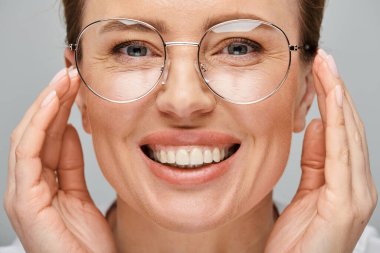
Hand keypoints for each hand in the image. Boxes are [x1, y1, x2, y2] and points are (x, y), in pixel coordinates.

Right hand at [4, 68, 115, 252]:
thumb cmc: (86, 242)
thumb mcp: (80, 193)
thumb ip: (70, 163)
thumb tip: (67, 130)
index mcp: (41, 182)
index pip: (47, 135)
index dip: (60, 107)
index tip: (76, 84)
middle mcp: (28, 184)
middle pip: (36, 131)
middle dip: (53, 99)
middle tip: (70, 73)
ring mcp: (22, 192)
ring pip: (29, 136)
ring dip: (46, 104)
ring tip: (63, 79)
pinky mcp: (24, 201)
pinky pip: (28, 154)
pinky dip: (38, 125)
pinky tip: (52, 102)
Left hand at [265, 50, 377, 252]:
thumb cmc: (299, 240)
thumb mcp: (305, 191)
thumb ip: (315, 160)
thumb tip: (319, 125)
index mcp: (347, 181)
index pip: (341, 131)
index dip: (333, 99)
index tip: (321, 71)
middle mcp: (358, 185)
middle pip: (349, 127)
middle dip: (336, 90)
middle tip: (324, 59)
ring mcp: (356, 194)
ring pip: (349, 135)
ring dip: (338, 98)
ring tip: (327, 69)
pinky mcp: (347, 203)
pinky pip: (341, 155)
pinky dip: (339, 125)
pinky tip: (333, 101)